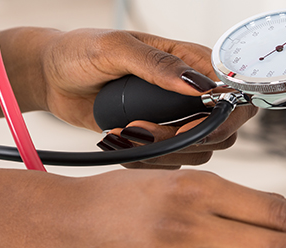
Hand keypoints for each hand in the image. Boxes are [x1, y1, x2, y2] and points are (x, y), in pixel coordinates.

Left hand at [34, 29, 256, 167]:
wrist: (51, 78)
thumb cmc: (80, 52)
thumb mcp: (115, 48)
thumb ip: (157, 64)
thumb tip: (196, 85)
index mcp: (190, 61)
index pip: (234, 90)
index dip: (223, 116)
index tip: (188, 125)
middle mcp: (189, 92)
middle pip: (224, 129)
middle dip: (189, 139)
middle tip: (146, 130)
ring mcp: (176, 118)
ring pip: (199, 151)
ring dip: (163, 150)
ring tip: (127, 131)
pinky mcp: (158, 139)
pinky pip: (171, 162)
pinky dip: (147, 160)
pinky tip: (121, 140)